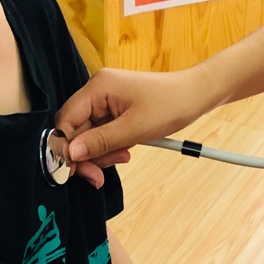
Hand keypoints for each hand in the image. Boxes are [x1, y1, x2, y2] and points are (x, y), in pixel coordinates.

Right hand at [55, 66, 216, 179]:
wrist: (197, 95)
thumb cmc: (171, 105)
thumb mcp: (135, 129)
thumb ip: (101, 142)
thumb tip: (70, 154)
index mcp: (98, 87)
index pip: (66, 120)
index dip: (65, 148)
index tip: (75, 172)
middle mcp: (97, 90)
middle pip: (75, 130)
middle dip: (86, 155)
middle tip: (99, 176)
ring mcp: (106, 100)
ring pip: (88, 135)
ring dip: (101, 153)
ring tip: (123, 158)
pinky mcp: (115, 109)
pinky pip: (101, 133)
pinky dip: (110, 146)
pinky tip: (125, 152)